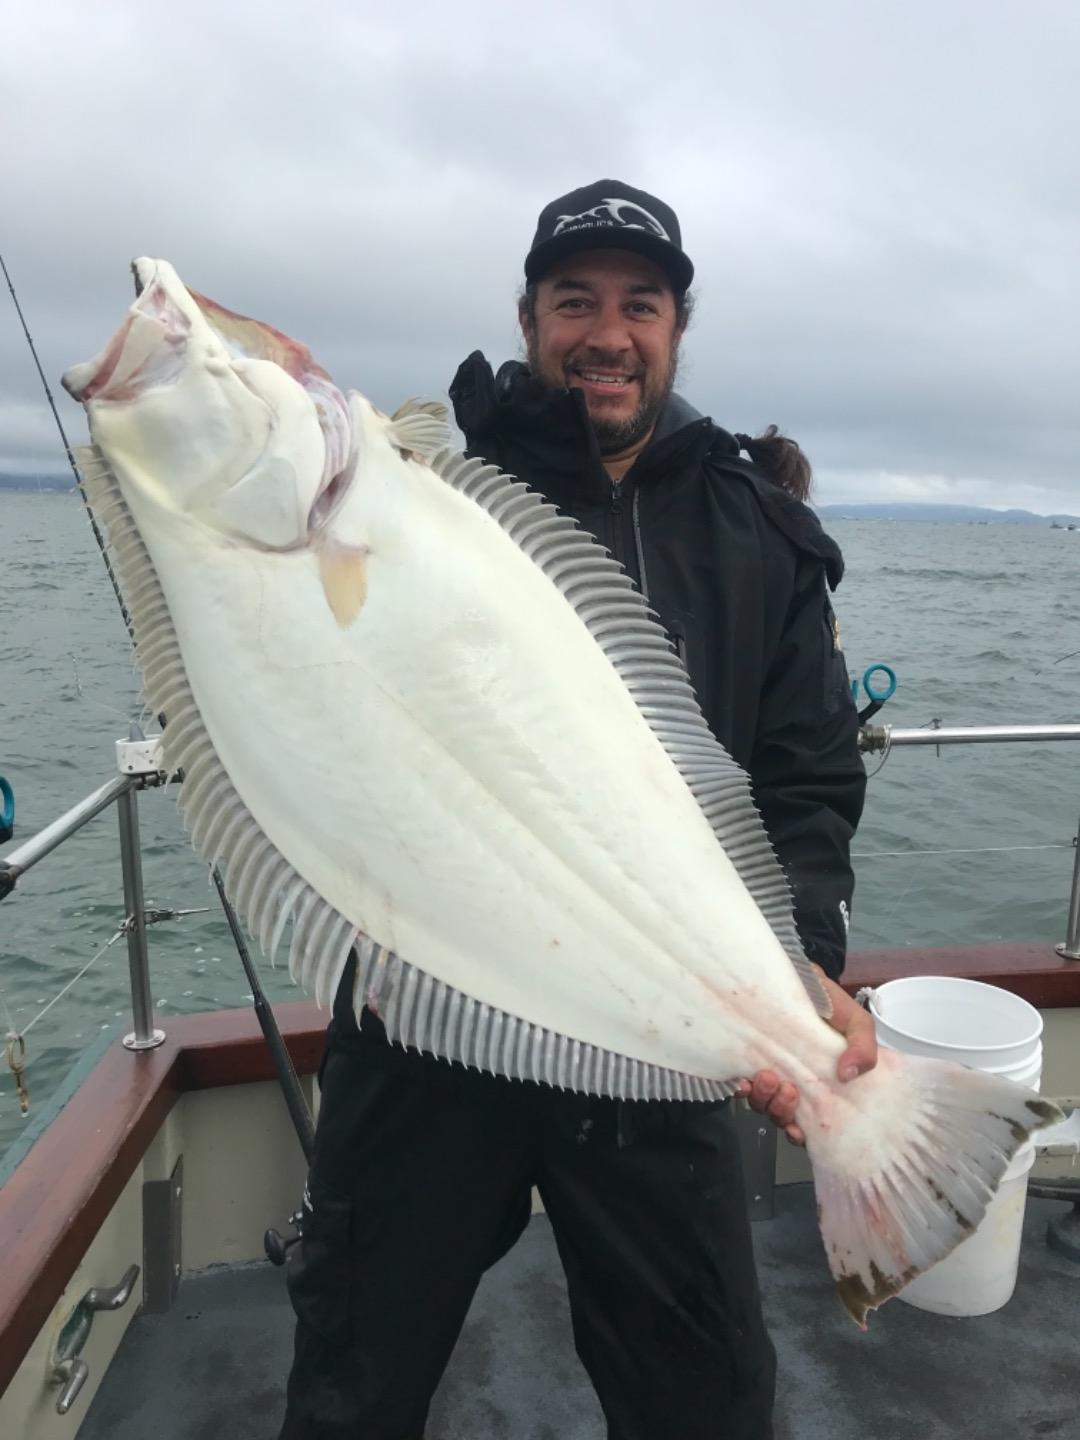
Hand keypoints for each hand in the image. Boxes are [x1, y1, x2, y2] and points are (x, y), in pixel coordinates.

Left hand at [734, 967, 877, 1145]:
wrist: (804, 975)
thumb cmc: (830, 1004)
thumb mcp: (857, 1023)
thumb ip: (864, 1048)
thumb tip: (850, 1074)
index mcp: (818, 1084)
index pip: (807, 1123)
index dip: (799, 1134)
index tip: (798, 1129)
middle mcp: (792, 1083)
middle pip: (779, 1116)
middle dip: (781, 1111)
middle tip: (788, 1090)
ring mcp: (769, 1070)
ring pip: (760, 1103)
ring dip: (763, 1099)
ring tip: (769, 1077)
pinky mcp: (747, 1057)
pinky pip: (740, 1083)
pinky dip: (742, 1088)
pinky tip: (745, 1081)